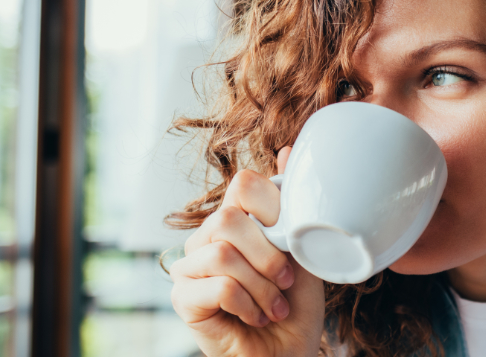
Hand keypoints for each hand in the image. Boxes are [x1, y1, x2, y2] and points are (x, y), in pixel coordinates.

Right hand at [171, 147, 324, 356]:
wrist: (288, 353)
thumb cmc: (295, 307)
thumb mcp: (303, 250)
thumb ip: (293, 206)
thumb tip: (290, 149)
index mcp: (236, 220)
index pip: (244, 185)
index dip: (273, 210)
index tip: (291, 243)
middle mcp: (207, 238)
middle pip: (229, 219)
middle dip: (269, 256)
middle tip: (286, 283)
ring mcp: (189, 267)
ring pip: (222, 253)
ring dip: (261, 285)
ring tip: (274, 306)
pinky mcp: (182, 298)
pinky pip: (215, 285)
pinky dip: (247, 304)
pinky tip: (256, 317)